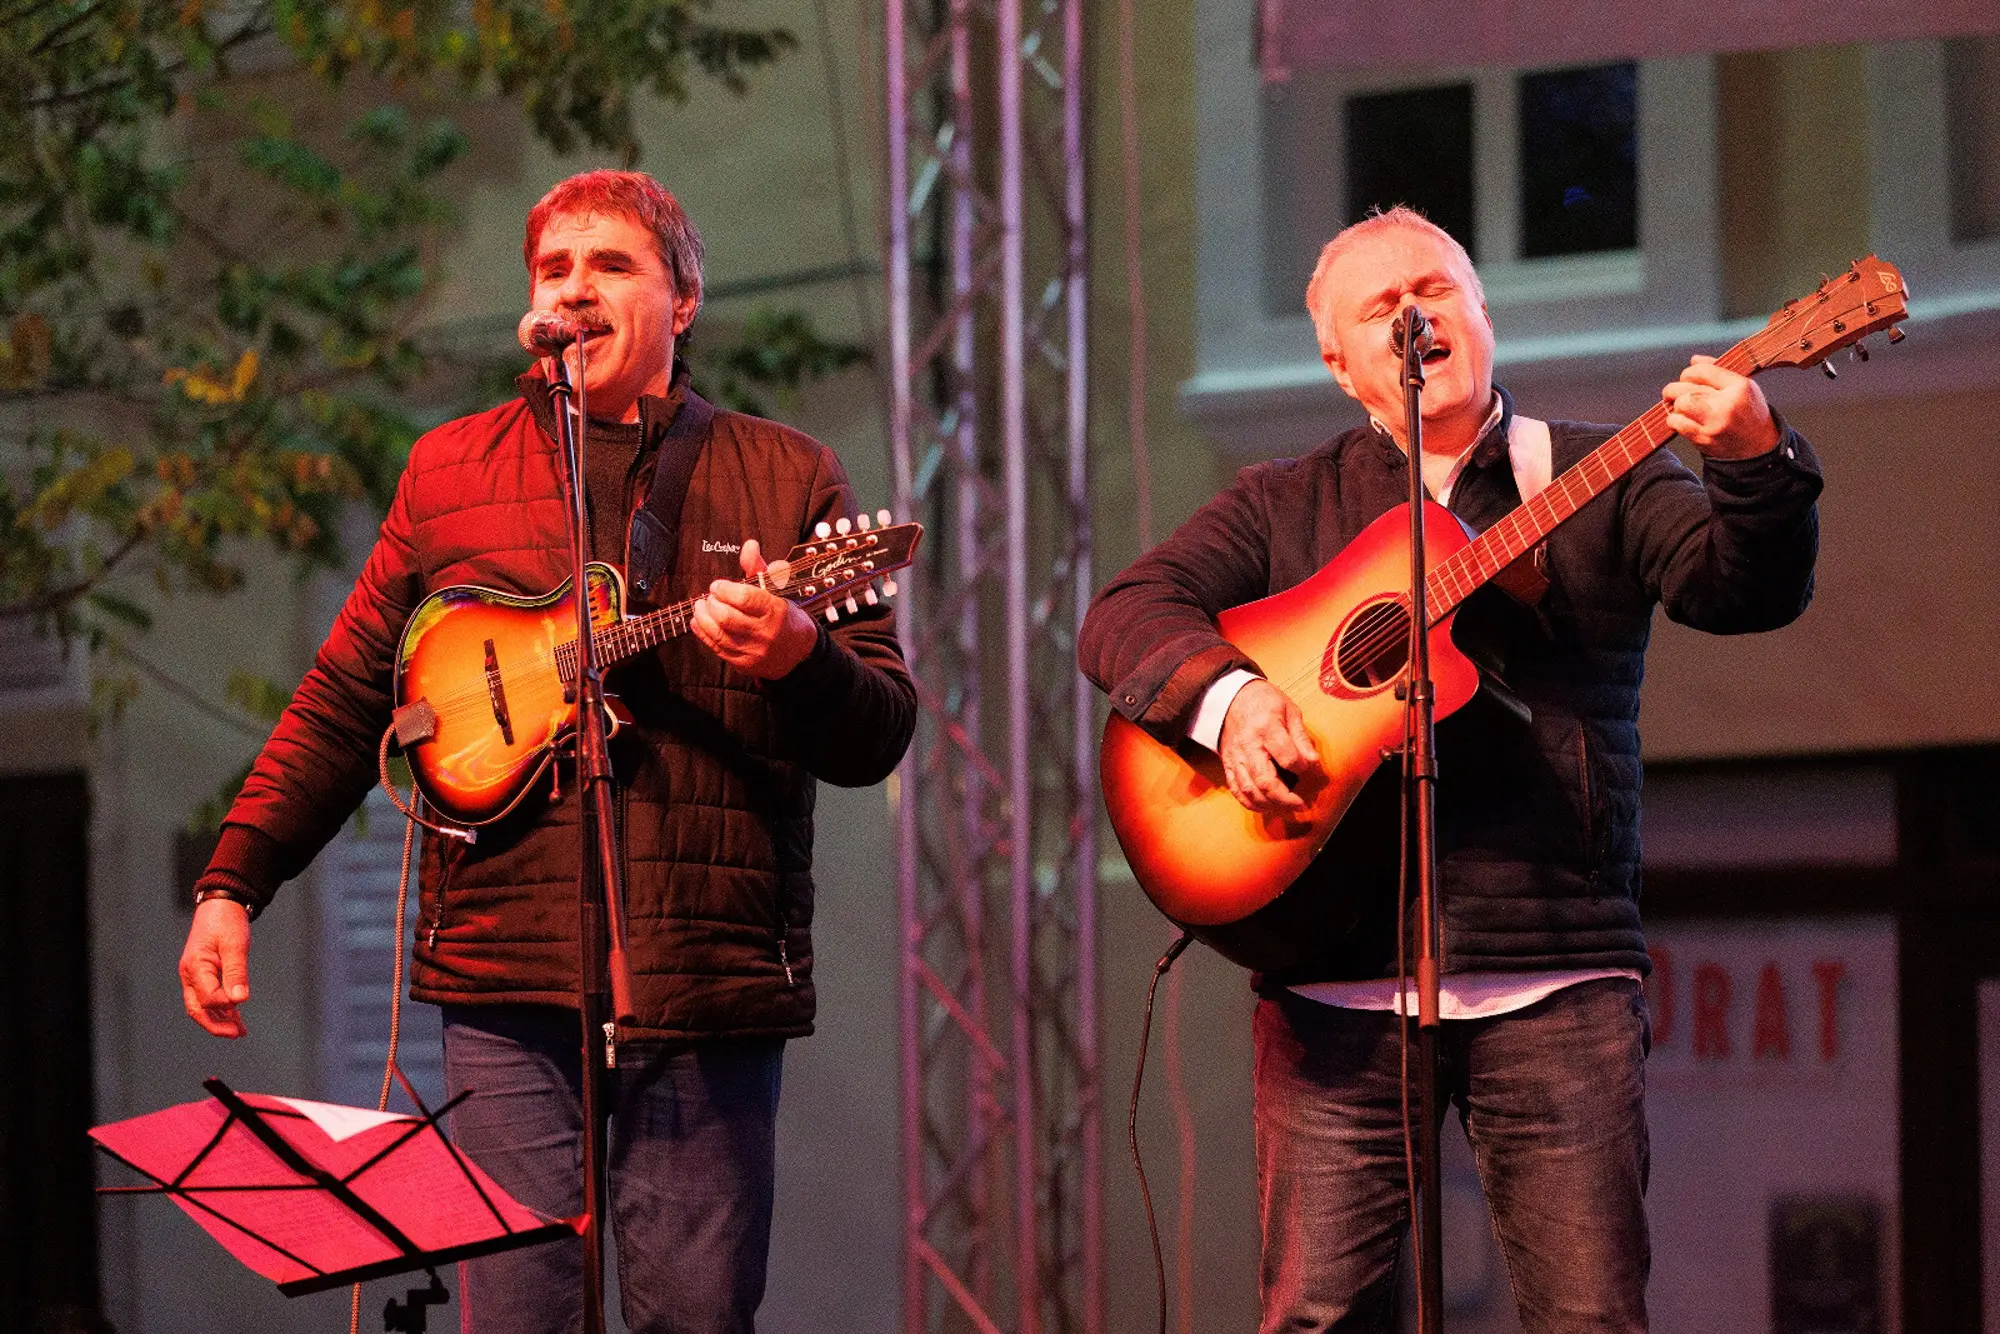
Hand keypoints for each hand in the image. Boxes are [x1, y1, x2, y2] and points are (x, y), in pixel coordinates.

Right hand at [179, 899, 250, 1037]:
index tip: (241, 1002)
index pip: (207, 996)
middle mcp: (190, 974)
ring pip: (203, 1006)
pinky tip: (236, 1018)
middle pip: (198, 1009)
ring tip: (240, 1032)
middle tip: (237, 1034)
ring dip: (220, 1020)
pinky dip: (221, 1009)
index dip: (224, 1004)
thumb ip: (236, 972)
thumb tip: (238, 1000)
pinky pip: (208, 998)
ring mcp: (194, 976)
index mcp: (195, 966)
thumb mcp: (235, 945)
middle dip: (216, 1024)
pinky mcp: (202, 975)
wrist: (220, 905)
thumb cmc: (227, 922)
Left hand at [691, 539, 820, 679]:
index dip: (725, 590)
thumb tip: (749, 545)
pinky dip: (703, 633)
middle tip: (710, 596)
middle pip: (727, 617)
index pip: (745, 598)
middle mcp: (765, 633)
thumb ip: (758, 568)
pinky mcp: (744, 664)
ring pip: (719, 634)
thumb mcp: (777, 590)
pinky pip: (717, 648)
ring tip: (702, 606)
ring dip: (703, 617)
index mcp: (775, 611)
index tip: (718, 585)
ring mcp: (753, 651)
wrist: (799, 653)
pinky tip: (699, 622)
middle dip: (712, 603)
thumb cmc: (785, 616)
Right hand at [1217, 679, 1321, 813]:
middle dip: (1286, 798)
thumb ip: (1301, 737)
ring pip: (1250, 791)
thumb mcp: (1289, 710)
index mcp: (1266, 727)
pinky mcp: (1227, 765)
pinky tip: (1266, 806)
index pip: (1287, 757)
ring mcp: (1235, 757)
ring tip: (1287, 807)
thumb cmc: (1264, 702)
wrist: (1231, 698)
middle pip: (1265, 781)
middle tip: (1302, 804)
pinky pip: (1237, 791)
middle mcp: (1248, 745)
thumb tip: (1313, 762)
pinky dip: (1251, 803)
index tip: (1310, 768)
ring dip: (1270, 804)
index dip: (1302, 768)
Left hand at [1661, 355, 1779, 458]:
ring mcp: (1715, 424)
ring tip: (1680, 406)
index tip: (1686, 377)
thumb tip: (1694, 360)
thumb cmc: (1749, 413)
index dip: (1689, 372)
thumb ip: (1718, 371)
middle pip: (1688, 388)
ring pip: (1681, 405)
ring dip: (1675, 404)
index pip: (1704, 371)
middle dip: (1674, 388)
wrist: (1758, 448)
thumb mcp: (1744, 387)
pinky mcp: (1704, 439)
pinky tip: (1680, 419)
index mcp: (1740, 387)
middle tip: (1672, 392)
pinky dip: (1674, 419)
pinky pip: (1678, 424)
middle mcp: (1727, 404)